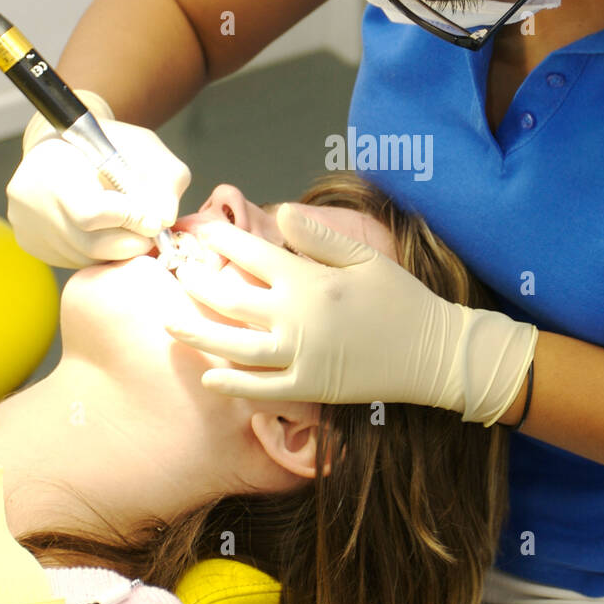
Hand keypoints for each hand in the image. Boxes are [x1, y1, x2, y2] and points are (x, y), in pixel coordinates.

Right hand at [6, 89, 190, 267]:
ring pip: (85, 258)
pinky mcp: (32, 243)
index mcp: (53, 167)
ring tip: (128, 225)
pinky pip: (74, 262)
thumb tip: (165, 219)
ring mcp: (26, 226)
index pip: (91, 213)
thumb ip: (166, 178)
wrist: (66, 146)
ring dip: (117, 249)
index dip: (129, 220)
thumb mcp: (146, 146)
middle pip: (90, 243)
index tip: (153, 220)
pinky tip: (105, 229)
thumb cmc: (111, 144)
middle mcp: (30, 200)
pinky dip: (99, 253)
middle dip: (130, 241)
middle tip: (150, 232)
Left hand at [164, 204, 537, 424]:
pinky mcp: (310, 388)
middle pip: (231, 299)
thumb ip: (318, 236)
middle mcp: (298, 318)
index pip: (252, 255)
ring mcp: (301, 357)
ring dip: (198, 334)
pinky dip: (233, 384)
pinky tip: (209, 376)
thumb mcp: (365, 257)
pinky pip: (262, 389)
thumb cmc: (399, 299)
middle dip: (199, 284)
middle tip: (179, 274)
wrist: (433, 353)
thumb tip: (280, 214)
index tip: (202, 233)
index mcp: (310, 281)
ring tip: (170, 324)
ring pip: (235, 346)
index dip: (221, 241)